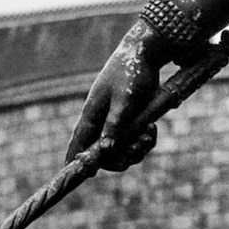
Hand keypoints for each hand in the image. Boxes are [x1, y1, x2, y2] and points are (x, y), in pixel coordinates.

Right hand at [66, 24, 166, 171]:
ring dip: (136, 149)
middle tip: (138, 148)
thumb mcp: (124, 100)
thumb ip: (115, 124)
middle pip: (103, 152)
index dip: (75, 159)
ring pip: (120, 149)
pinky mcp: (129, 119)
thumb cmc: (131, 73)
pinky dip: (144, 141)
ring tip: (150, 133)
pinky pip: (133, 141)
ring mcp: (115, 120)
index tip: (76, 174)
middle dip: (121, 157)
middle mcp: (101, 119)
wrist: (145, 54)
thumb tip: (106, 149)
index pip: (78, 141)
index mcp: (93, 113)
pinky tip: (152, 129)